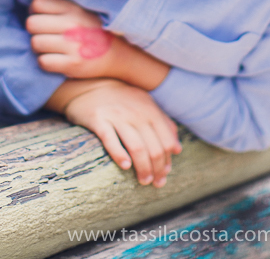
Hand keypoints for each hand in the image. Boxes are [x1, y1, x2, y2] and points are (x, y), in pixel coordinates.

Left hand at [26, 0, 170, 89]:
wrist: (117, 55)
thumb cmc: (92, 32)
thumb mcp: (81, 11)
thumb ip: (59, 7)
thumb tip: (29, 6)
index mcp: (73, 9)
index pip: (36, 4)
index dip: (36, 12)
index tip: (44, 19)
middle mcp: (72, 24)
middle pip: (31, 24)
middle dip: (36, 31)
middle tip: (47, 36)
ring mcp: (73, 45)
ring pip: (35, 43)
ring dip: (40, 48)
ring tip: (53, 48)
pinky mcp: (73, 64)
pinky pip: (43, 62)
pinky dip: (47, 62)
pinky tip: (57, 60)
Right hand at [47, 79, 181, 186]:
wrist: (92, 85)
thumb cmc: (123, 100)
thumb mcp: (146, 105)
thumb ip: (164, 124)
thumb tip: (177, 149)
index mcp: (151, 110)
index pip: (166, 141)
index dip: (167, 161)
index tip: (164, 175)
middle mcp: (137, 113)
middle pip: (154, 147)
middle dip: (157, 169)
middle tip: (154, 183)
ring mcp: (118, 116)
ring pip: (137, 147)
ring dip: (143, 167)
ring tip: (143, 181)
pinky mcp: (99, 120)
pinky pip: (111, 140)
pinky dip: (120, 154)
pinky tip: (126, 166)